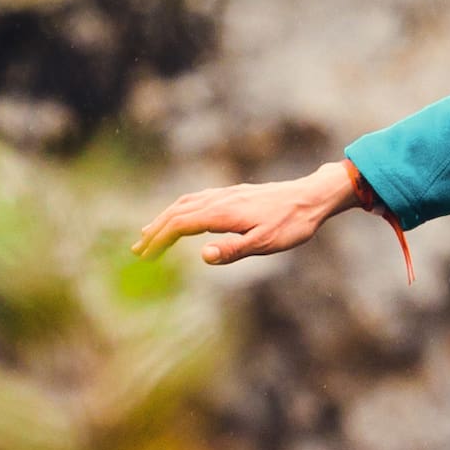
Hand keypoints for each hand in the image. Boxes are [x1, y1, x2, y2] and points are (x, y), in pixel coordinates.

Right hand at [133, 159, 373, 265]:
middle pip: (177, 212)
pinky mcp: (233, 194)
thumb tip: (203, 255)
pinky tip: (182, 217)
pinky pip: (197, 199)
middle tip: (138, 249)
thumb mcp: (266, 242)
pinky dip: (180, 209)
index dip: (160, 240)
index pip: (181, 224)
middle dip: (155, 230)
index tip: (145, 256)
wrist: (312, 197)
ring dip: (165, 218)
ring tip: (150, 233)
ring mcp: (226, 194)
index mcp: (224, 213)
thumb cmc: (291, 224)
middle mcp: (220, 199)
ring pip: (186, 203)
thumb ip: (233, 249)